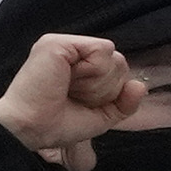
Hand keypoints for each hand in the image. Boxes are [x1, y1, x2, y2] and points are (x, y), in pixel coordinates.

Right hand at [0, 29, 147, 161]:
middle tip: (74, 96)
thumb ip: (124, 103)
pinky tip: (68, 79)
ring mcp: (63, 44)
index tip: (79, 103)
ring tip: (68, 89)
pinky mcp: (58, 42)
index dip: (109, 92)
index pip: (117, 70)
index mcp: (78, 67)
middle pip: (118, 62)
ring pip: (113, 56)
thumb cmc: (55, 124)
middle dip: (105, 88)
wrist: (30, 128)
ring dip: (98, 82)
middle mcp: (71, 52)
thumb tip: (140, 85)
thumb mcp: (100, 117)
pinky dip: (93, 71)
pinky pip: (101, 50)